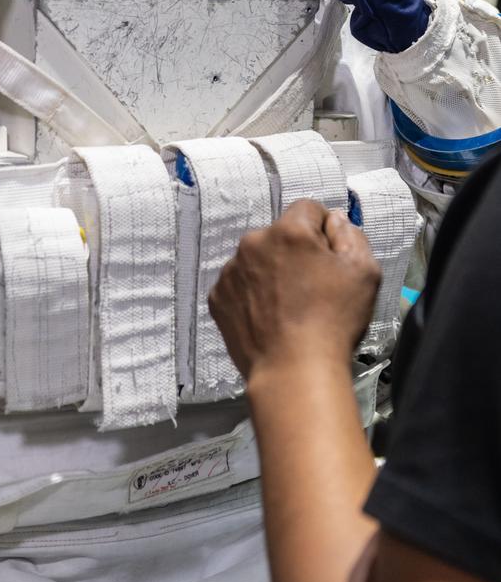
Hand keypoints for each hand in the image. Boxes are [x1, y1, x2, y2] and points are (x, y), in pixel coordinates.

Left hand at [208, 200, 380, 380]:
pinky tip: (269, 318)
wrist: (293, 372)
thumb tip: (334, 220)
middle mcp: (252, 243)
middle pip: (280, 235)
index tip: (330, 258)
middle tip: (312, 288)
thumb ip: (350, 235)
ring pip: (257, 260)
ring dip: (271, 272)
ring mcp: (230, 271)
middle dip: (296, 252)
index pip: (308, 209)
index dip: (324, 230)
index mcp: (289, 231)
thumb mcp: (364, 271)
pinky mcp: (218, 297)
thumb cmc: (333, 321)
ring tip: (289, 308)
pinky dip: (252, 295)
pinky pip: (239, 285)